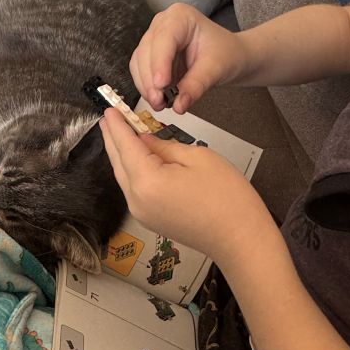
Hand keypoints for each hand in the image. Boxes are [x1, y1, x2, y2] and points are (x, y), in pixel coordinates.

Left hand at [100, 108, 270, 266]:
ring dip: (120, 154)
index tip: (110, 109)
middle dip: (113, 138)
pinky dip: (131, 171)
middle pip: (118, 162)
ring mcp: (141, 213)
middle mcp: (137, 200)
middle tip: (109, 118)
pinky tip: (134, 159)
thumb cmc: (227, 198)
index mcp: (148, 181)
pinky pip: (134, 189)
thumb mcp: (197, 158)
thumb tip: (144, 140)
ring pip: (124, 176)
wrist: (239, 239)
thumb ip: (164, 146)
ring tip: (118, 134)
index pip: (125, 145)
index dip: (117, 125)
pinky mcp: (150, 220)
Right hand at [130, 3, 248, 113]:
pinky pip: (141, 73)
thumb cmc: (226, 53)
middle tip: (159, 102)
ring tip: (160, 104)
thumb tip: (179, 104)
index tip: (161, 85)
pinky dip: (147, 88)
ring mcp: (154, 40)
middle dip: (150, 79)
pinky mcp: (151, 57)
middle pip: (146, 52)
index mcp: (180, 17)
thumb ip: (197, 85)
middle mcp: (162, 24)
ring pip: (139, 63)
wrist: (229, 58)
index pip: (163, 39)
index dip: (159, 63)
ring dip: (146, 86)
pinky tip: (159, 100)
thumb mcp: (216, 68)